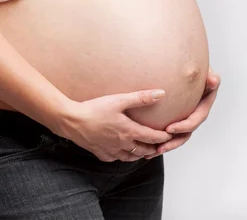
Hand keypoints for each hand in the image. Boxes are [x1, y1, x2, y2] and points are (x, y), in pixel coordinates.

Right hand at [56, 89, 172, 161]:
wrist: (70, 120)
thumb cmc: (94, 108)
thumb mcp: (119, 100)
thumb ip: (141, 97)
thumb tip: (162, 93)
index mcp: (129, 131)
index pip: (153, 137)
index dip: (164, 137)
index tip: (171, 135)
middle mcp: (122, 143)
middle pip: (144, 150)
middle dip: (155, 148)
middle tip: (161, 145)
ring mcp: (110, 150)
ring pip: (131, 157)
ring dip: (140, 154)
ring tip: (146, 151)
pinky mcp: (99, 153)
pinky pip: (115, 159)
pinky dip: (123, 157)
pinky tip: (123, 153)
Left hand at [145, 66, 220, 158]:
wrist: (179, 63)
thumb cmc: (192, 64)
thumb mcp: (202, 69)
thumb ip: (209, 75)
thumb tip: (214, 80)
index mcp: (205, 101)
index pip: (197, 117)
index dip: (185, 125)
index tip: (170, 128)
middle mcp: (197, 110)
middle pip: (188, 131)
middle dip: (174, 141)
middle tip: (159, 146)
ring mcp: (187, 114)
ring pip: (179, 135)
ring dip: (167, 144)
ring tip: (152, 152)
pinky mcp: (176, 115)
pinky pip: (170, 130)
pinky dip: (160, 139)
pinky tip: (147, 146)